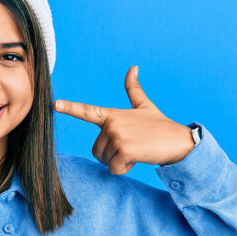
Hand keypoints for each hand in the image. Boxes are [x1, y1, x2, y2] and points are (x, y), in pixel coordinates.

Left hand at [53, 66, 194, 174]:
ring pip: (105, 161)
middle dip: (112, 155)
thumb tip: (133, 67)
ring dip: (120, 162)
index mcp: (113, 114)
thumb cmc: (160, 127)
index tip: (55, 105)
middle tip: (132, 146)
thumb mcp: (145, 106)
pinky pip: (114, 169)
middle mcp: (112, 123)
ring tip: (137, 150)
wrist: (180, 142)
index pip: (88, 111)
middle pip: (96, 151)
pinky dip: (126, 168)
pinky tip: (139, 158)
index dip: (71, 108)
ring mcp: (117, 135)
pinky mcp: (124, 150)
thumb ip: (134, 90)